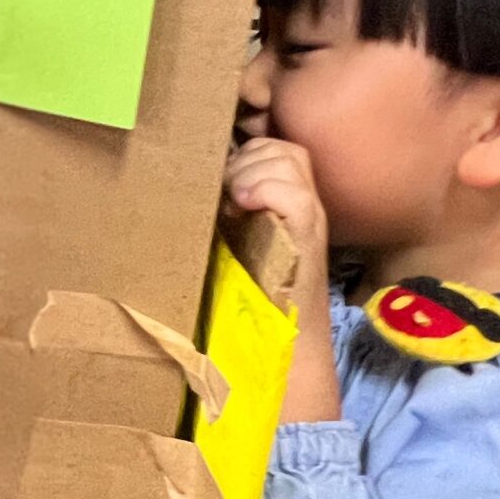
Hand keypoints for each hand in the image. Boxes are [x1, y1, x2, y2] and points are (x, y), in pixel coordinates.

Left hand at [225, 141, 341, 423]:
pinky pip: (292, 192)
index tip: (221, 185)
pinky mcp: (309, 236)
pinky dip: (264, 189)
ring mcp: (311, 218)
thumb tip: (188, 184)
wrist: (285, 351)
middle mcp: (307, 203)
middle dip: (244, 161)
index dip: (245, 152)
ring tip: (234, 208)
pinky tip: (243, 207)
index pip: (274, 146)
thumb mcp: (235, 245)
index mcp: (289, 203)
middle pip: (279, 146)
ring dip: (249, 174)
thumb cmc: (252, 303)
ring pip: (284, 159)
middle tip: (226, 200)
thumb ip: (227, 212)